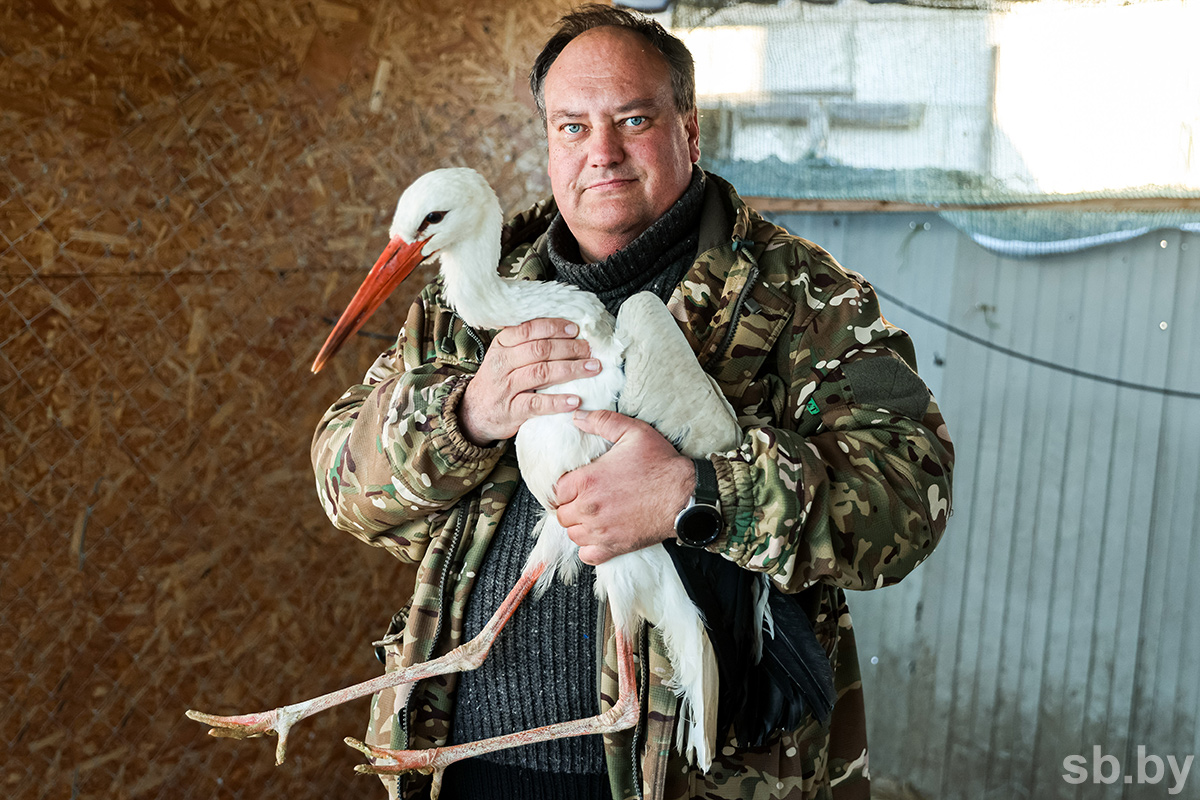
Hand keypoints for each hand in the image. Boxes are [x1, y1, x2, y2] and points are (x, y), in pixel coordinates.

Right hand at [458, 318, 599, 445]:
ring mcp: (506, 387)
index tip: (575, 329)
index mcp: (502, 345)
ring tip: (592, 368)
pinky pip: (537, 404)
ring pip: (541, 373)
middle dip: (569, 348)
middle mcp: (503, 363)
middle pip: (540, 350)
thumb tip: (566, 332)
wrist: (475, 412)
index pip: (529, 330)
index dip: (554, 327)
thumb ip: (527, 343)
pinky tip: (575, 400)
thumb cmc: (498, 380)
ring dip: (571, 369)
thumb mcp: (505, 355)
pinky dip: (557, 402)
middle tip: (589, 349)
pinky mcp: (512, 410)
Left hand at [555, 409, 693, 565]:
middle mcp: (589, 507)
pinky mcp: (614, 547)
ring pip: (572, 534)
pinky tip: (599, 535)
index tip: (579, 485)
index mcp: (588, 480)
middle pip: (562, 514)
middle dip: (571, 506)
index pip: (558, 490)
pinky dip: (589, 547)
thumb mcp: (634, 432)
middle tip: (587, 499)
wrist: (686, 495)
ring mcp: (601, 530)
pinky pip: (587, 555)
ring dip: (579, 526)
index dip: (567, 486)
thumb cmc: (661, 464)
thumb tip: (577, 417)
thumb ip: (602, 421)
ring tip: (593, 516)